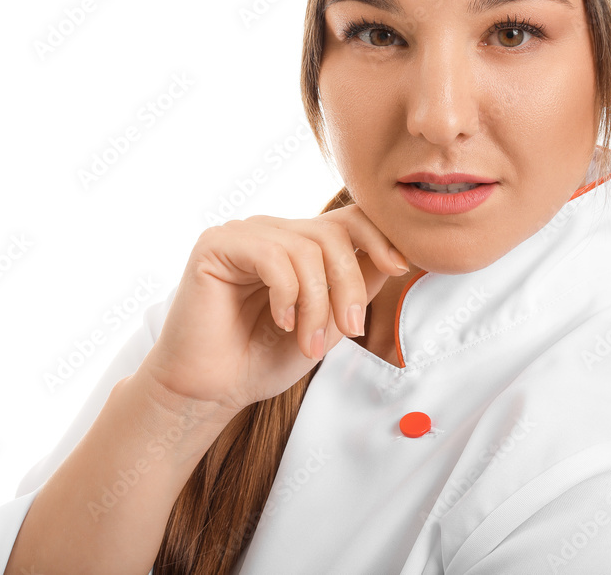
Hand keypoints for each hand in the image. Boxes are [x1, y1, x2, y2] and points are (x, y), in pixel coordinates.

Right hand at [139, 205, 409, 415]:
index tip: (401, 267)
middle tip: (350, 330)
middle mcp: (271, 232)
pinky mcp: (216, 245)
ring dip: (317, 303)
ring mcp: (243, 234)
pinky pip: (272, 255)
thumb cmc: (261, 359)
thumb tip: (395, 258)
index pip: (346, 219)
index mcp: (296, 245)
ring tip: (308, 343)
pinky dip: (287, 294)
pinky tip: (281, 322)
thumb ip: (354, 289)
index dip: (379, 236)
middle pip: (333, 234)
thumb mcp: (326, 324)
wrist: (209, 391)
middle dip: (349, 285)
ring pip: (306, 248)